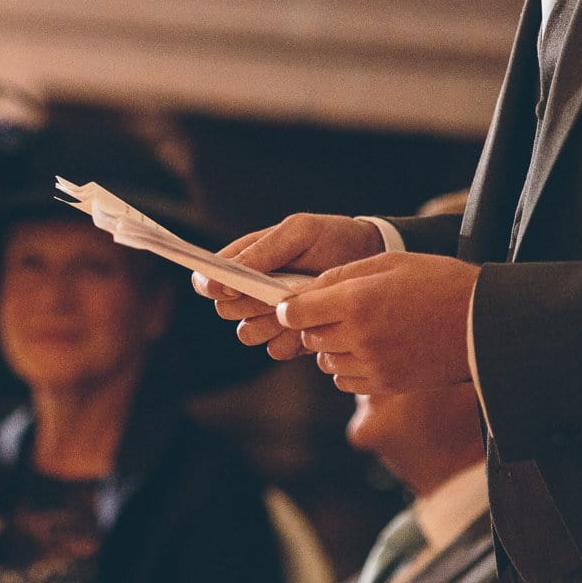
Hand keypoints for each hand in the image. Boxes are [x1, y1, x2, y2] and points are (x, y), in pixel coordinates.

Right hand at [191, 214, 384, 360]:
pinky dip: (289, 340)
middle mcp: (252, 291)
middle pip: (226, 311)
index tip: (231, 287)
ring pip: (248, 333)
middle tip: (274, 295)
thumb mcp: (299, 232)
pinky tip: (309, 324)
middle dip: (247, 305)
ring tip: (294, 309)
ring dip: (267, 324)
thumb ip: (263, 250)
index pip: (210, 279)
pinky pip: (275, 350)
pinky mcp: (292, 337)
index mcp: (246, 260)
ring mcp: (271, 315)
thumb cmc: (332, 238)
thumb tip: (227, 272)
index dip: (213, 285)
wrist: (372, 261)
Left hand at [276, 251, 478, 392]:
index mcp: (357, 300)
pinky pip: (345, 380)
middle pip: (308, 336)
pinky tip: (371, 348)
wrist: (485, 324)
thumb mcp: (390, 263)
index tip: (295, 302)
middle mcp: (359, 336)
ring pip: (325, 359)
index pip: (295, 311)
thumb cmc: (440, 283)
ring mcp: (373, 364)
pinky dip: (348, 366)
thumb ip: (343, 275)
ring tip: (359, 328)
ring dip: (332, 345)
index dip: (291, 306)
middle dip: (313, 323)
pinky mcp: (386, 384)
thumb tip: (306, 291)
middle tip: (334, 310)